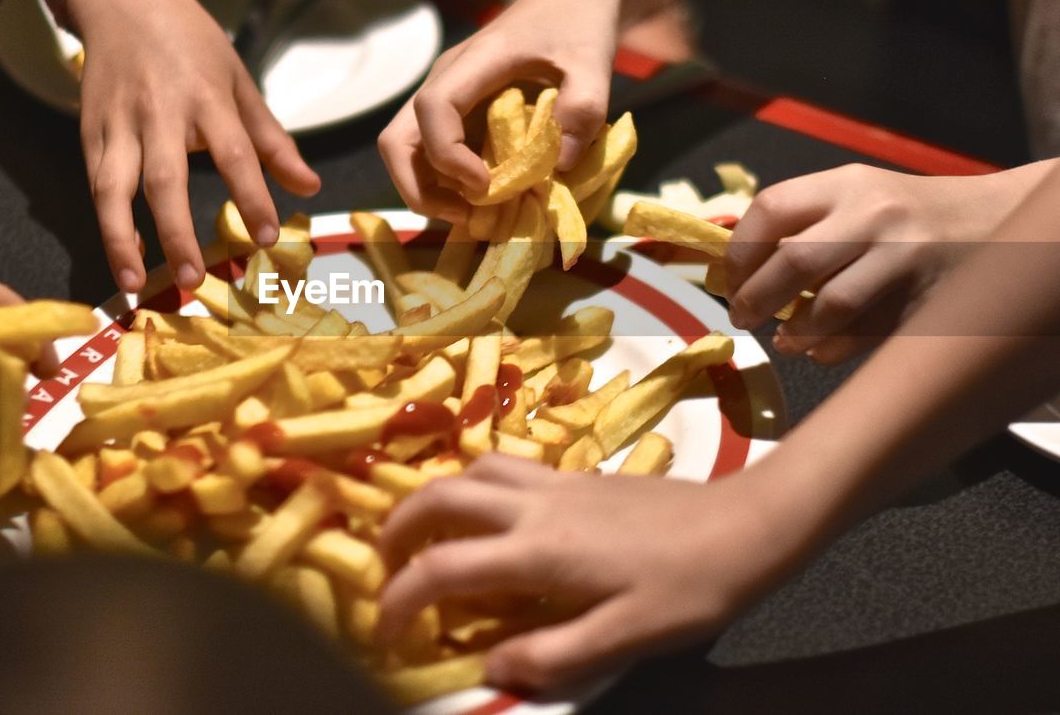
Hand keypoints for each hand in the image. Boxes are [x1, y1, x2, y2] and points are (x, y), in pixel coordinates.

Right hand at [68, 0, 320, 292]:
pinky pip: (97, 183)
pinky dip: (107, 221)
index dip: (253, 197)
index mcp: (207, 97)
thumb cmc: (191, 42)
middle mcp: (160, 112)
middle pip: (166, 179)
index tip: (268, 236)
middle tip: (194, 278)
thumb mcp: (239, 80)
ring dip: (122, 238)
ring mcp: (119, 122)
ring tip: (136, 283)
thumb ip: (272, 139)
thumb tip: (309, 187)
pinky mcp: (90, 130)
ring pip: (115, 187)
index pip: (235, 154)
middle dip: (178, 232)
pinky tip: (124, 254)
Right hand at [376, 455, 785, 690]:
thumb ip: (551, 656)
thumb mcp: (625, 639)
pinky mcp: (580, 475)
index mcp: (537, 552)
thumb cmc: (689, 587)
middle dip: (398, 528)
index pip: (441, 568)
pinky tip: (496, 516)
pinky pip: (507, 467)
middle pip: (440, 496)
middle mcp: (535, 506)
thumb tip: (489, 665)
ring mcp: (557, 483)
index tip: (385, 631)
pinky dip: (477, 485)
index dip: (399, 600)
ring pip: (472, 469)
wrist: (748, 523)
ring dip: (436, 497)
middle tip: (387, 566)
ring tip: (432, 534)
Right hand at [377, 0, 622, 221]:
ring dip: (431, 191)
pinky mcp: (458, 112)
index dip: (448, 156)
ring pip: (409, 153)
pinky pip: (434, 154)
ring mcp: (448, 98)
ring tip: (477, 215)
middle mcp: (446, 81)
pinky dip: (448, 185)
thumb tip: (560, 168)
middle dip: (419, 188)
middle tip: (468, 216)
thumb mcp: (593, 62)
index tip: (486, 186)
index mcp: (473, 62)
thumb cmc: (579, 22)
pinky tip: (487, 199)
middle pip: (397, 141)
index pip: (432, 109)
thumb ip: (582, 109)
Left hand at [725, 164, 1028, 363]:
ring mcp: (904, 258)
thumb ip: (800, 223)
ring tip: (783, 339)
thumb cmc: (901, 214)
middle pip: (794, 262)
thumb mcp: (853, 197)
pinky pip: (866, 333)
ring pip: (831, 305)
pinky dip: (831, 349)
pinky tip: (818, 349)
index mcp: (845, 184)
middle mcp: (875, 215)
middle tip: (742, 317)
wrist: (990, 220)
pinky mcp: (925, 297)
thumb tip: (732, 272)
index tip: (729, 280)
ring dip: (795, 331)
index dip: (740, 252)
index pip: (771, 209)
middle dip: (756, 298)